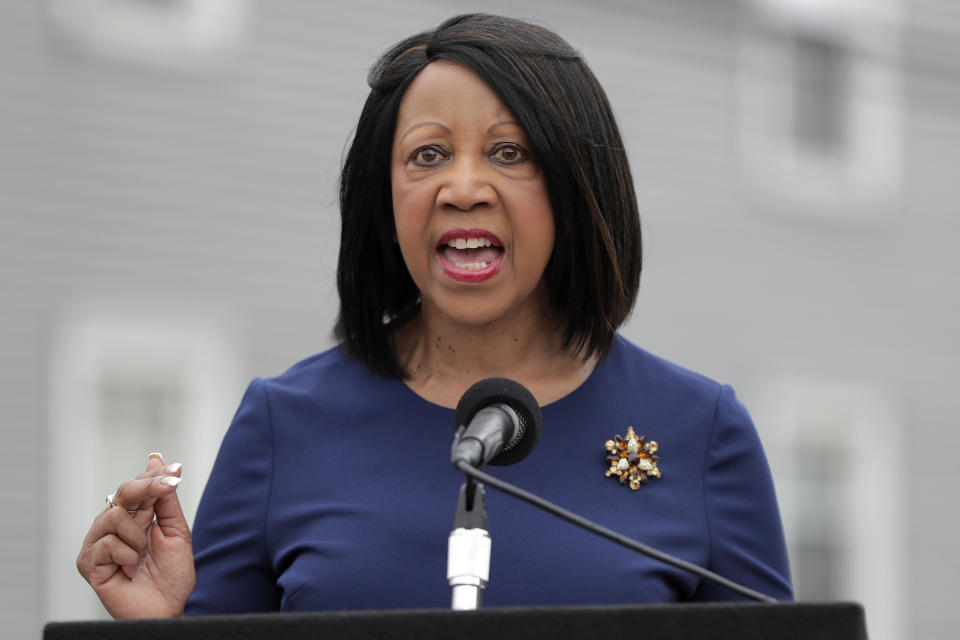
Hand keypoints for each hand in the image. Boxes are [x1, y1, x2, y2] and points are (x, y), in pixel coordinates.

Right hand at [77, 453, 195, 618]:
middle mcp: (112, 525)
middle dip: (149, 488)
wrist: (166, 609)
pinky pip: (106, 544)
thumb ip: (166, 499)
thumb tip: (156, 460)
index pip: (138, 485)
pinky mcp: (87, 563)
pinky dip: (126, 556)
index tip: (176, 471)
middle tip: (169, 488)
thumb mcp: (176, 531)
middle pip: (124, 492)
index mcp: (134, 516)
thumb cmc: (171, 575)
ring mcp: (97, 543)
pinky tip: (130, 569)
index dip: (156, 475)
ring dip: (138, 535)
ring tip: (143, 556)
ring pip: (114, 516)